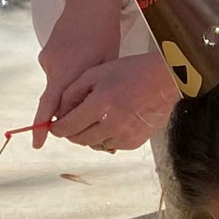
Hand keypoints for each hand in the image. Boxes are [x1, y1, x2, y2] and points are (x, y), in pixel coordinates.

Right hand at [33, 0, 124, 148]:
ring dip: (69, 92)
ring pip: (57, 88)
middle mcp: (53, 66)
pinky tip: (82, 65)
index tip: (38, 145)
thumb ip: (92, 91)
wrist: (90, 1)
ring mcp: (47, 58)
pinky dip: (67, 77)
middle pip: (54, 101)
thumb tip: (87, 116)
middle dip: (62, 113)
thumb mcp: (106, 65)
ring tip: (89, 77)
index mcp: (69, 70)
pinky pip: (56, 74)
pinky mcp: (46, 53)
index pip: (51, 106)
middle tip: (79, 112)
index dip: (43, 127)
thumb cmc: (105, 34)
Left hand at [48, 53, 178, 151]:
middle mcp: (112, 123)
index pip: (69, 126)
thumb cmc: (130, 72)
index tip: (54, 127)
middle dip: (71, 133)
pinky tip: (110, 123)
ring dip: (89, 136)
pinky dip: (106, 137)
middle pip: (80, 139)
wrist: (164, 80)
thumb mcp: (97, 73)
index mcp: (100, 104)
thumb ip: (73, 92)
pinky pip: (111, 145)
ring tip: (94, 120)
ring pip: (95, 145)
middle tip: (70, 125)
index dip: (58, 129)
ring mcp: (124, 135)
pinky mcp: (134, 142)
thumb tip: (58, 112)